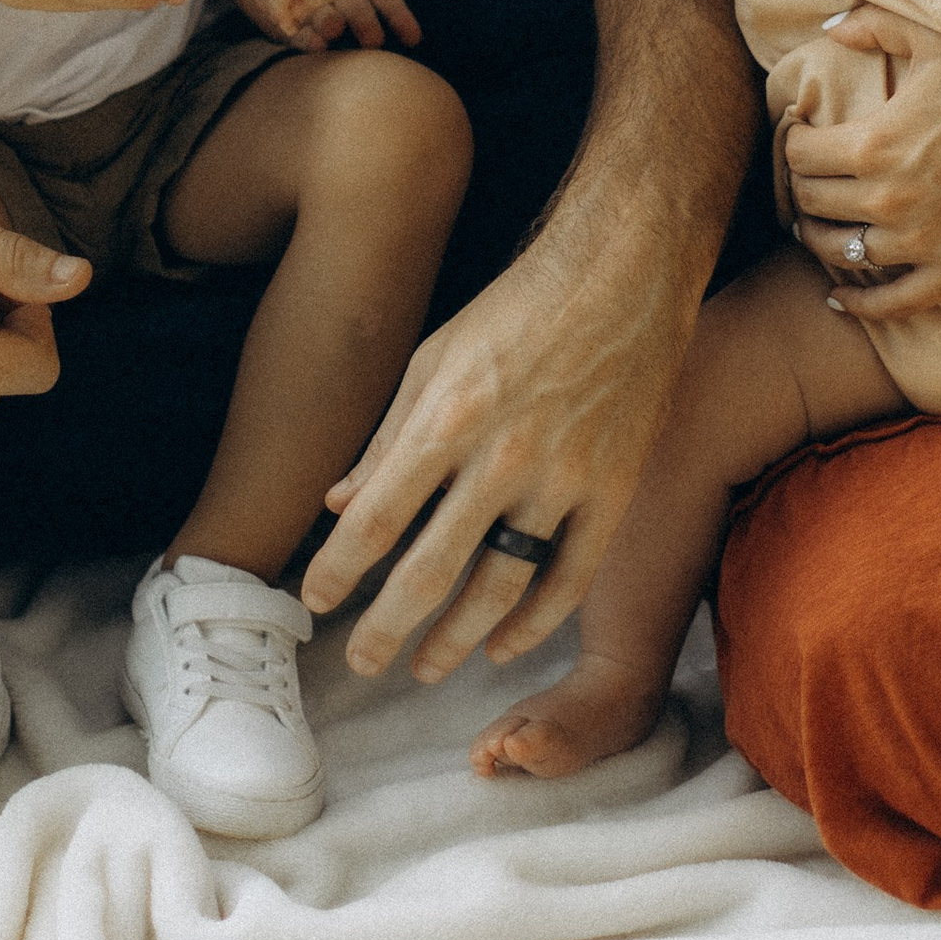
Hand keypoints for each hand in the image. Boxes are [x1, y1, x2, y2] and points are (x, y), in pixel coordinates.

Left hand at [299, 200, 702, 686]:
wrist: (623, 273)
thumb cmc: (517, 308)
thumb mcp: (433, 357)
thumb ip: (387, 436)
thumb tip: (339, 502)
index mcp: (447, 417)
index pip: (375, 519)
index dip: (338, 571)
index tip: (316, 601)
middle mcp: (502, 455)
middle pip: (429, 571)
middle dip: (385, 628)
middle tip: (361, 661)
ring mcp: (564, 478)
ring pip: (499, 589)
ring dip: (454, 640)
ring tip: (424, 666)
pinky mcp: (614, 490)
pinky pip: (570, 579)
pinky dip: (534, 623)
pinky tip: (502, 646)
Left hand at [785, 9, 940, 317]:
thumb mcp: (936, 38)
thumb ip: (874, 24)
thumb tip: (828, 26)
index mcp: (874, 144)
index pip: (799, 155)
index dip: (793, 142)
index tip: (801, 136)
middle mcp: (888, 200)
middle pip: (811, 203)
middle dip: (801, 188)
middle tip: (807, 179)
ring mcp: (920, 243)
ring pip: (840, 252)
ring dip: (819, 239)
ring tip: (816, 227)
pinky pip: (891, 303)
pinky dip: (858, 304)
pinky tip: (838, 296)